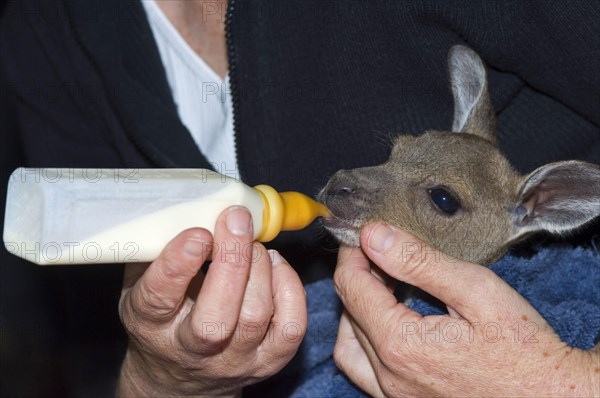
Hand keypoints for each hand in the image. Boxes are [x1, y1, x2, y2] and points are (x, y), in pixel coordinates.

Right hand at [117, 206, 306, 396]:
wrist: (178, 376)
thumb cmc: (161, 319)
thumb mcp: (139, 284)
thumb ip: (156, 250)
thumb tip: (184, 207)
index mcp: (151, 325)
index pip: (160, 298)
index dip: (179, 263)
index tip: (197, 233)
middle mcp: (191, 350)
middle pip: (216, 317)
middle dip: (232, 261)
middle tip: (237, 220)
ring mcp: (233, 360)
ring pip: (255, 316)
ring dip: (260, 267)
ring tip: (253, 243)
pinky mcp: (267, 363)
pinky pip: (290, 326)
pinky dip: (289, 287)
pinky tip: (275, 264)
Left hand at [333, 223, 599, 396]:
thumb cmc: (523, 348)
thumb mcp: (476, 291)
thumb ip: (419, 262)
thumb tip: (373, 236)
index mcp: (401, 344)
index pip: (352, 287)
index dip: (353, 254)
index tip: (364, 234)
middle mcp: (389, 374)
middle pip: (349, 313)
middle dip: (357, 277)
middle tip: (379, 254)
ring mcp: (394, 394)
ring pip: (349, 345)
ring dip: (355, 311)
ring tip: (382, 286)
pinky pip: (364, 370)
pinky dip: (364, 341)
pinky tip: (386, 323)